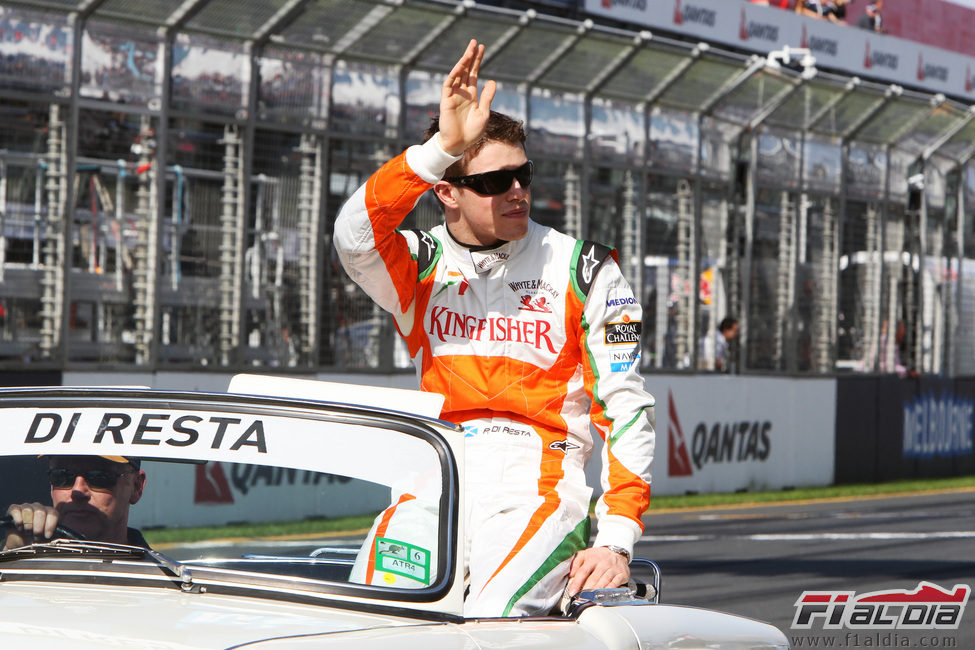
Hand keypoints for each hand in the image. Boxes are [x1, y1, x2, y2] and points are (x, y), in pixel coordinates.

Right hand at [3, 502, 58, 549]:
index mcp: (49, 512)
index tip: (47, 535)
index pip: (53, 513)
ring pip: (28, 511)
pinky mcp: (14, 508)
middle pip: (41, 512)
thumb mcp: (44, 539)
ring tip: (27, 532)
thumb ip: (49, 537)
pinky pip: (16, 511)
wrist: (19, 542)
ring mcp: (26, 506)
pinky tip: (19, 527)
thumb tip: (51, 539)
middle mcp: (38, 507)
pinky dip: (18, 520)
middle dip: (38, 527)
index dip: (50, 525)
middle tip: (36, 536)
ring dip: (28, 525)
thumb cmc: (33, 538)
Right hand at [438, 39, 496, 155]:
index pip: (474, 74)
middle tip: (475, 42)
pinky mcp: (446, 101)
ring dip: (463, 62)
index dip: (477, 61)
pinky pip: (449, 85)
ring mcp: (453, 96)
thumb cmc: (472, 132)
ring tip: (469, 50)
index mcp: (471, 95)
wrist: (459, 144)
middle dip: (470, 57)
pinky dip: (454, 75)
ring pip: (458, 75)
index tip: (482, 48)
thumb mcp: (484, 113)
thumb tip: (492, 81)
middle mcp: (462, 93)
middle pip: (466, 70)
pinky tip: (460, 66)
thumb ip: (487, 97)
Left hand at [566, 546, 629, 595]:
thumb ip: (576, 563)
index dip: (577, 582)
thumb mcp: (585, 554)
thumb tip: (571, 574)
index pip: (583, 571)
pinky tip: (604, 595)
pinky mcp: (622, 574)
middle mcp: (603, 562)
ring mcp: (613, 568)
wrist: (616, 552)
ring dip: (597, 591)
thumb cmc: (598, 556)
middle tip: (581, 598)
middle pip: (594, 578)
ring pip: (604, 581)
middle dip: (586, 589)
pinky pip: (615, 583)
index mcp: (592, 558)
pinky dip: (609, 589)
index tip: (572, 592)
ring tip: (590, 599)